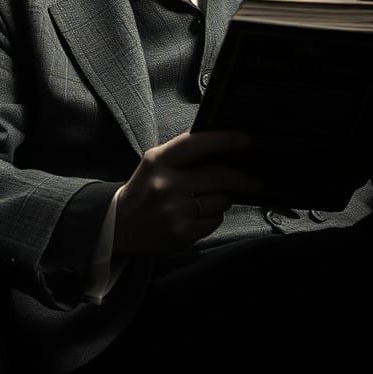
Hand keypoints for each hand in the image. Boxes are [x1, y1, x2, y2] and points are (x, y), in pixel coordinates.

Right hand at [112, 130, 263, 256]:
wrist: (117, 227)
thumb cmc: (143, 190)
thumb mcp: (155, 163)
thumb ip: (183, 153)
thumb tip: (223, 147)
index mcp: (158, 160)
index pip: (198, 144)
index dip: (227, 140)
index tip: (247, 141)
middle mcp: (166, 184)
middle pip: (219, 175)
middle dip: (242, 178)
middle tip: (254, 180)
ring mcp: (175, 210)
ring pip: (221, 199)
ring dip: (223, 199)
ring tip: (206, 199)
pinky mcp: (182, 233)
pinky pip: (214, 220)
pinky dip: (212, 217)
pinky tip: (197, 215)